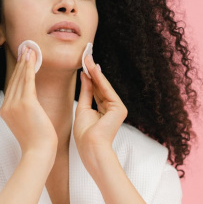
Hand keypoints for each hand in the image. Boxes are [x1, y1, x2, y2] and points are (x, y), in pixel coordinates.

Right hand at [0, 46, 57, 165]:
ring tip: (30, 50)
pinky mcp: (25, 103)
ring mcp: (14, 104)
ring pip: (20, 78)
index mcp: (6, 111)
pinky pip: (27, 81)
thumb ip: (25, 111)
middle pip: (15, 80)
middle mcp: (7, 106)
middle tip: (26, 49)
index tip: (22, 60)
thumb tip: (31, 103)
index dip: (18, 72)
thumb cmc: (37, 141)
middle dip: (21, 64)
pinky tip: (32, 58)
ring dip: (25, 62)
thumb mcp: (27, 123)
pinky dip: (29, 68)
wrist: (38, 152)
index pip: (12, 87)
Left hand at [74, 53, 127, 172]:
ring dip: (94, 72)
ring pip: (103, 87)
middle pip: (100, 87)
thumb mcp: (82, 108)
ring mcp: (117, 108)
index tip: (82, 64)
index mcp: (104, 111)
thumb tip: (85, 76)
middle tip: (85, 56)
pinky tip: (92, 68)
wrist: (91, 147)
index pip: (95, 90)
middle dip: (92, 71)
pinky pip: (107, 91)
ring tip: (87, 58)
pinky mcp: (119, 109)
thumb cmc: (85, 134)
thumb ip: (86, 92)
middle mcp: (112, 108)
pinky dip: (99, 79)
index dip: (89, 77)